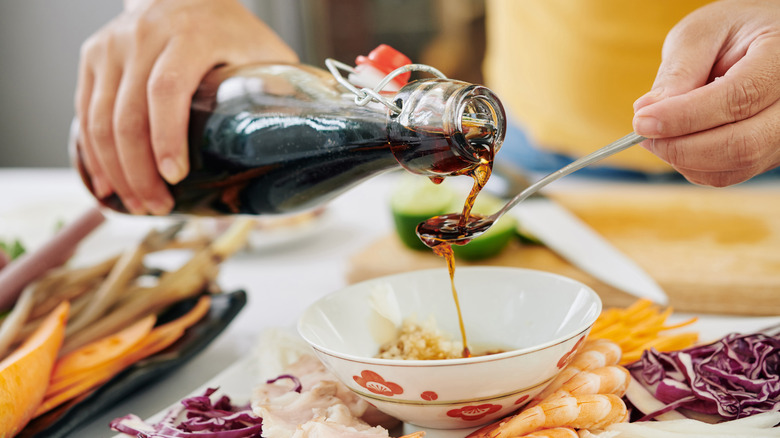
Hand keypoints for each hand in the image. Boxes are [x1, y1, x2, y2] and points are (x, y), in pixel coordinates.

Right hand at [75, 0, 297, 213]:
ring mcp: (113, 45)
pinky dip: (93, 152)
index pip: (168, 89)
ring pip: (100, 117)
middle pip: (128, 113)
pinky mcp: (94, 57)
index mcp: (191, 34)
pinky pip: (85, 111)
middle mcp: (144, 35)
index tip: (175, 177)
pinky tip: (107, 182)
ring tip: (137, 204)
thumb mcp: (264, 53)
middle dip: (140, 170)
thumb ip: (280, 91)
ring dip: (116, 169)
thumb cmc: (231, 31)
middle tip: (158, 206)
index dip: (167, 138)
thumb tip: (311, 148)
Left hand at [632, 0, 779, 186]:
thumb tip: (648, 111)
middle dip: (682, 147)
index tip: (641, 122)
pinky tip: (678, 142)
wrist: (762, 41)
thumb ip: (679, 71)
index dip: (684, 117)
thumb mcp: (702, 33)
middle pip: (742, 144)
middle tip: (644, 134)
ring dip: (684, 159)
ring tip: (658, 134)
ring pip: (736, 165)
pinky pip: (731, 173)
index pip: (738, 98)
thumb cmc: (731, 32)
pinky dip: (695, 166)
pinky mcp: (770, 151)